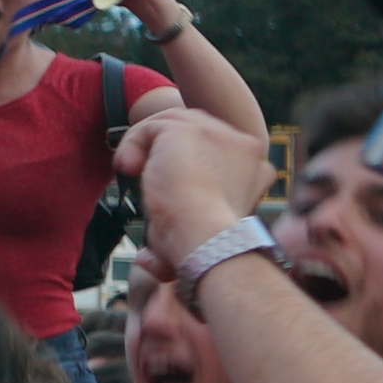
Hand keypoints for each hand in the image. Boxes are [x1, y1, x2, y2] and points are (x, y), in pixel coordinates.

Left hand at [121, 104, 276, 265]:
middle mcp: (244, 144)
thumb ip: (181, 235)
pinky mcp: (189, 128)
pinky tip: (126, 168)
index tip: (168, 187)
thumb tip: (146, 260)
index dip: (190, 164)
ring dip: (147, 146)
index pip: (218, 151)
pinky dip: (133, 143)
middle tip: (146, 177)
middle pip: (197, 132)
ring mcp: (218, 133)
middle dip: (168, 149)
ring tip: (130, 172)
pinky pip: (152, 125)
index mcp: (256, 168)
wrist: (209, 240)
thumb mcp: (198, 238)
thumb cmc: (202, 249)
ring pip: (173, 123)